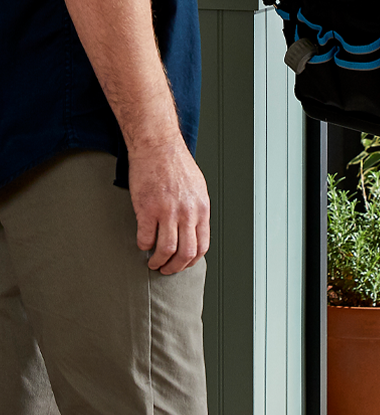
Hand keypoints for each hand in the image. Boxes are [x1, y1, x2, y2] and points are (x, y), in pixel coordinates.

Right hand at [129, 136, 210, 274]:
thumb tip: (194, 230)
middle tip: (166, 269)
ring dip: (158, 261)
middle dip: (175, 267)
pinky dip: (143, 245)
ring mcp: (167, 211)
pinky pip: (145, 238)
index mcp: (201, 208)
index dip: (191, 261)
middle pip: (185, 253)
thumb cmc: (176, 163)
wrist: (157, 144)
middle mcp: (187, 212)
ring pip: (166, 250)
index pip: (202, 246)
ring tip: (153, 261)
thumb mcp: (197, 187)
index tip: (182, 264)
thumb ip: (197, 209)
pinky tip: (142, 242)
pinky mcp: (147, 208)